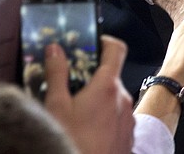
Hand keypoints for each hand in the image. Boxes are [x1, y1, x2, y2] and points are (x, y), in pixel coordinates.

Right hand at [44, 35, 134, 153]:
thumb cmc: (73, 142)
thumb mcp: (56, 106)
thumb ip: (57, 74)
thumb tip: (55, 49)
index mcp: (107, 86)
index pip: (116, 49)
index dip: (104, 41)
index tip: (90, 44)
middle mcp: (123, 99)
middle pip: (110, 77)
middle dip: (90, 78)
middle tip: (69, 86)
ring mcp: (128, 119)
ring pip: (112, 99)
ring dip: (96, 101)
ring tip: (73, 113)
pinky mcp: (128, 136)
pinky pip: (116, 118)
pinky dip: (103, 118)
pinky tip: (85, 130)